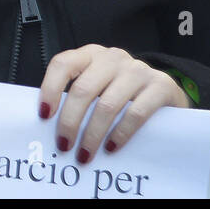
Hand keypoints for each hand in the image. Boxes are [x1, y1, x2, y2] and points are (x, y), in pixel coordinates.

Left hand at [38, 44, 189, 161]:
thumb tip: (48, 125)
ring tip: (85, 154)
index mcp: (90, 54)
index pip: (63, 64)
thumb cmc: (121, 92)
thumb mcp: (97, 85)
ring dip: (93, 134)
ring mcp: (137, 70)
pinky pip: (136, 113)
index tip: (44, 115)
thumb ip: (76, 96)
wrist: (165, 92)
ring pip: (107, 105)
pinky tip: (111, 147)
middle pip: (83, 89)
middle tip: (64, 145)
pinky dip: (120, 133)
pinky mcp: (161, 86)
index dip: (50, 89)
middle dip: (70, 122)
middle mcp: (112, 58)